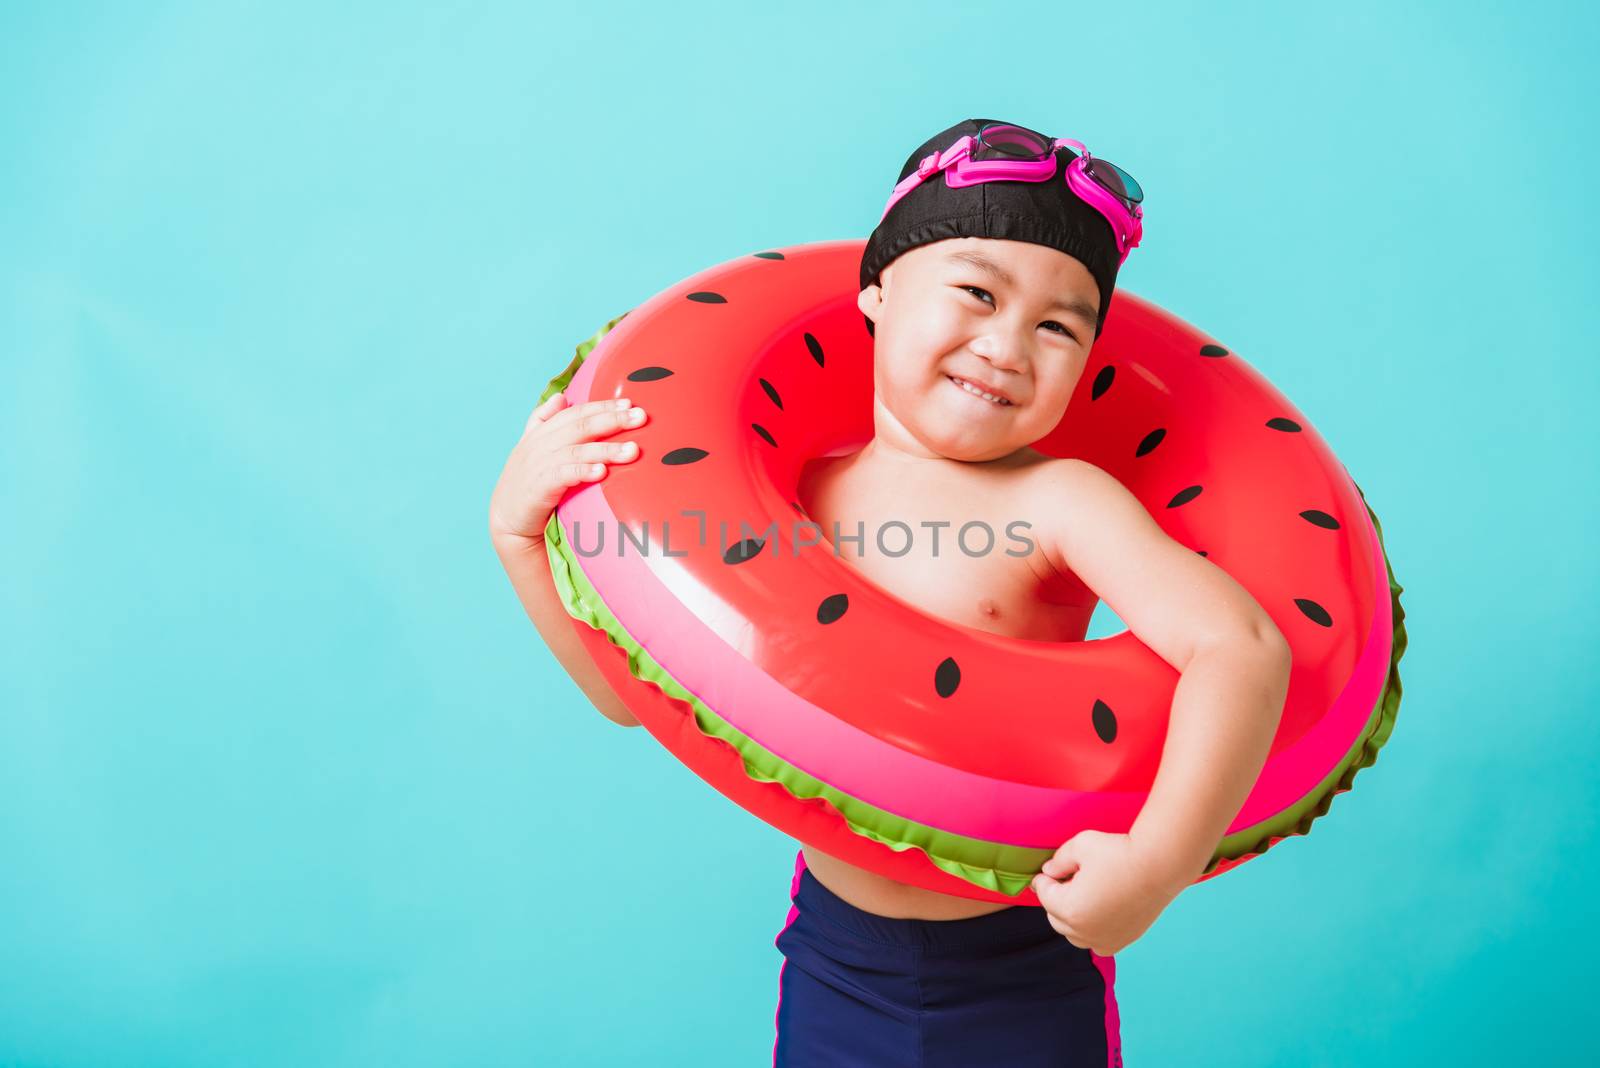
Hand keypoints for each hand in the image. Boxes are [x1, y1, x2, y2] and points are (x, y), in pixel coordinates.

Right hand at [488, 392, 647, 542]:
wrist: (507, 518)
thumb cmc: (527, 482)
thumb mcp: (533, 448)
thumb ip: (544, 420)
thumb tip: (560, 396)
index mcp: (541, 432)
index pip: (576, 412)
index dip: (602, 406)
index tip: (629, 403)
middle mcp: (540, 444)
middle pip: (580, 426)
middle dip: (612, 420)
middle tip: (640, 417)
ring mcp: (538, 465)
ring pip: (577, 451)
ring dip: (607, 449)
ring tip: (633, 450)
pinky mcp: (537, 487)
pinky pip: (564, 475)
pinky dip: (583, 471)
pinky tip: (602, 471)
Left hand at [1028, 830, 1187, 955]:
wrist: (1160, 865)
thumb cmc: (1120, 853)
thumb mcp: (1080, 846)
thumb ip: (1058, 860)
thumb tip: (1049, 871)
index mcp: (1070, 909)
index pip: (1043, 895)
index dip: (1045, 879)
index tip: (1050, 870)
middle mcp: (1085, 932)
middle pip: (1055, 917)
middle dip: (1057, 898)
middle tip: (1069, 879)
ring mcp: (1105, 940)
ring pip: (1073, 933)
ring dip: (1072, 917)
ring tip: (1085, 893)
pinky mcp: (1122, 941)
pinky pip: (1095, 941)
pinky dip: (1091, 930)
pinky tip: (1099, 909)